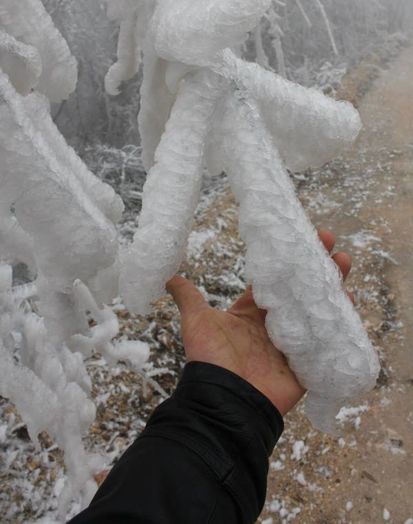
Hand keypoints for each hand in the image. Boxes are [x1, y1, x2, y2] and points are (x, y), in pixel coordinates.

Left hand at [167, 230, 351, 415]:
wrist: (223, 402)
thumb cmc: (209, 361)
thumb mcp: (197, 321)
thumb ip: (188, 297)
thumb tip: (167, 277)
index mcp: (251, 313)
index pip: (275, 279)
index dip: (288, 260)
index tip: (304, 239)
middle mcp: (273, 325)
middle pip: (301, 290)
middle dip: (317, 268)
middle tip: (332, 247)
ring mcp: (292, 343)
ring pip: (317, 310)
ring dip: (333, 288)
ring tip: (345, 265)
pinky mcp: (306, 363)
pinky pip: (327, 340)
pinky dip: (340, 322)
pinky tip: (350, 302)